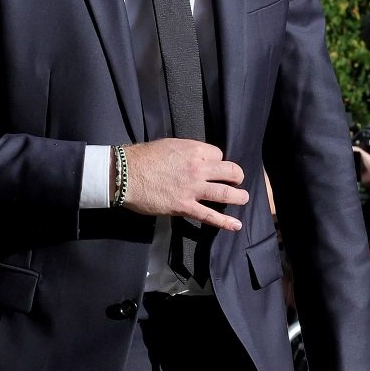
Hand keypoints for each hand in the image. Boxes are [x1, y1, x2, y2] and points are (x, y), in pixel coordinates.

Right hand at [120, 138, 247, 228]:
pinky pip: (209, 215)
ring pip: (224, 193)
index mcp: (194, 150)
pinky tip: (236, 225)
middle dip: (236, 176)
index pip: (218, 155)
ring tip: (244, 198)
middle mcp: (197, 168)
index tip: (213, 166)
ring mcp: (192, 189)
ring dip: (238, 197)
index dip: (217, 161)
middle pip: (229, 171)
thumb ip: (187, 151)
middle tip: (237, 180)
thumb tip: (197, 157)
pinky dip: (224, 222)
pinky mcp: (184, 207)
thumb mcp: (170, 145)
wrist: (126, 174)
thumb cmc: (143, 157)